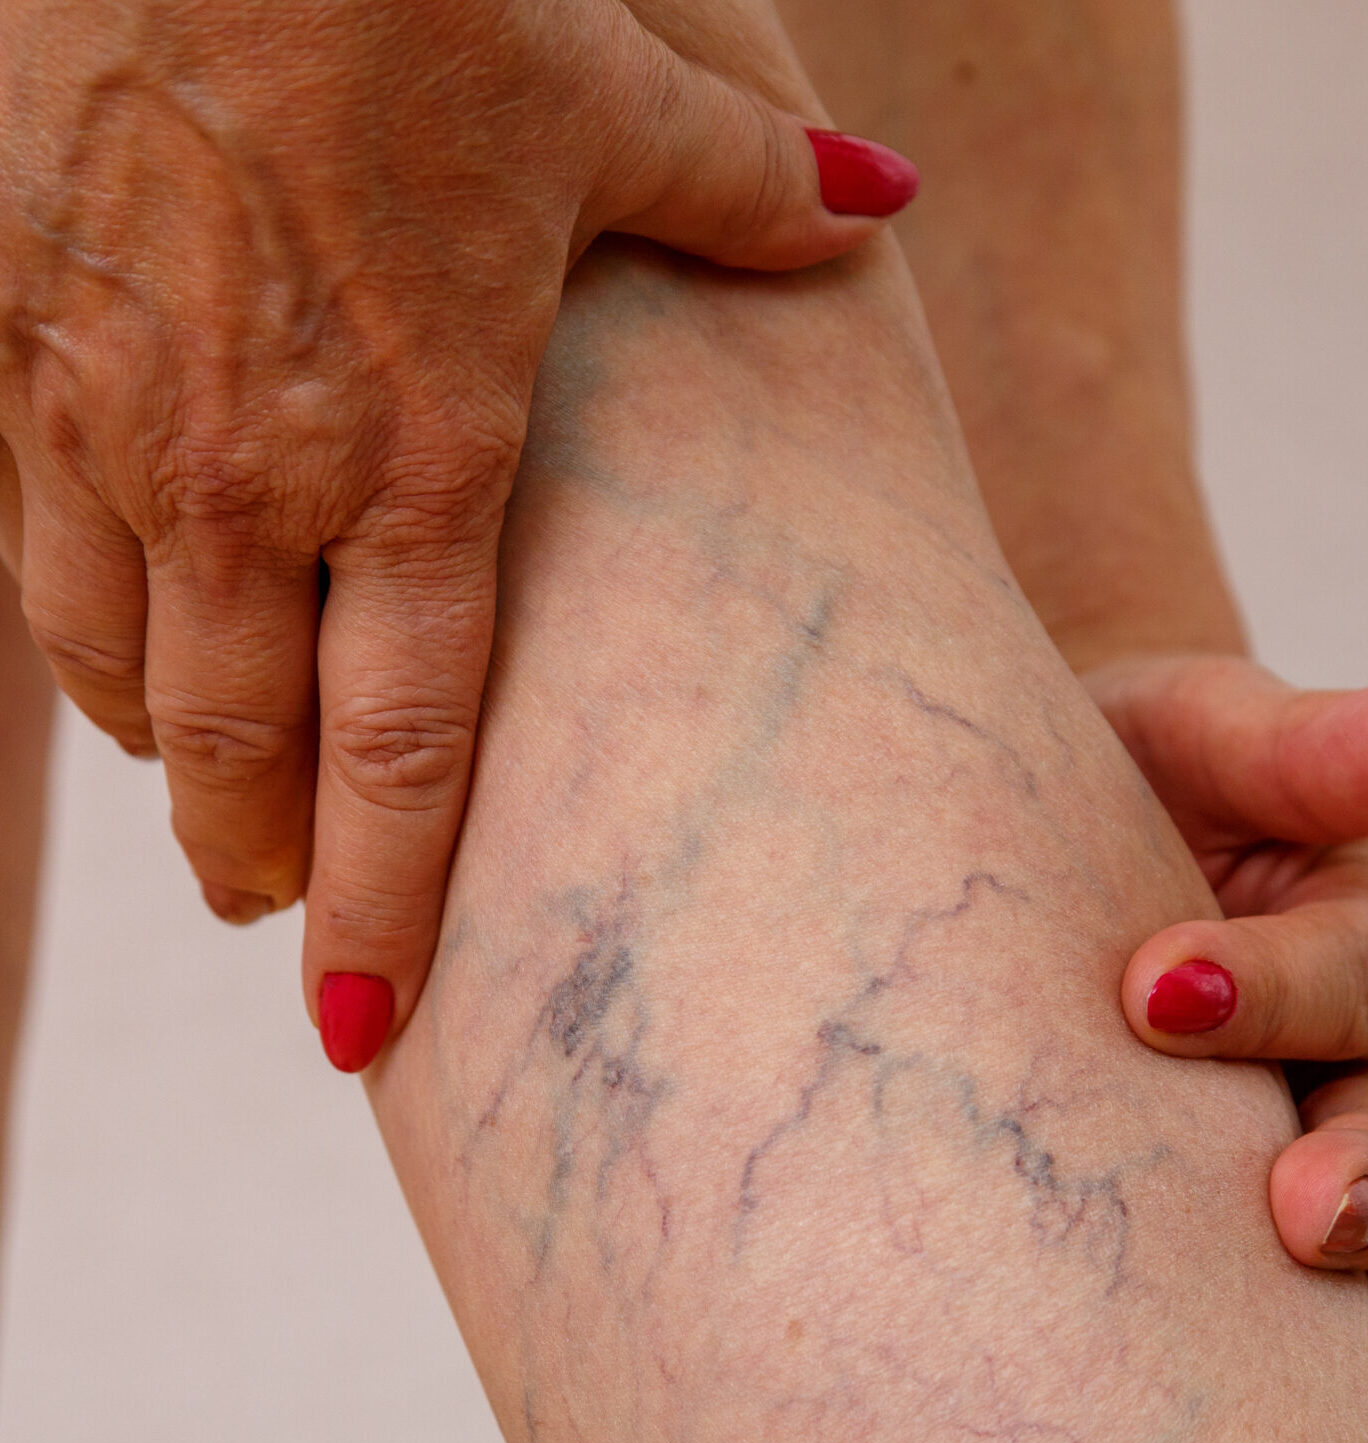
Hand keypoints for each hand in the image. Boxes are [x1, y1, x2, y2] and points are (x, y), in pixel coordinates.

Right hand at [0, 0, 915, 1070]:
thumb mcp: (600, 90)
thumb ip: (741, 186)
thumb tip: (879, 204)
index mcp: (423, 452)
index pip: (406, 746)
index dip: (389, 902)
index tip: (371, 1021)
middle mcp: (259, 476)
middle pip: (247, 746)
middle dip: (264, 865)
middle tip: (285, 929)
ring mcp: (119, 422)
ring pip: (127, 669)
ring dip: (171, 772)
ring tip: (210, 826)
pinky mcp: (19, 349)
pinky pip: (40, 555)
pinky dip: (84, 643)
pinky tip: (118, 673)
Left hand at [1088, 651, 1367, 1442]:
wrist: (1026, 828)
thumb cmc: (1118, 770)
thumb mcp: (1204, 732)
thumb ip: (1326, 745)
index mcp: (1361, 932)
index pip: (1351, 970)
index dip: (1269, 985)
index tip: (1155, 984)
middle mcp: (1353, 1061)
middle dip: (1358, 1183)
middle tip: (1307, 1211)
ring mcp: (1300, 1154)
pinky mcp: (1228, 1228)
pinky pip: (1313, 1332)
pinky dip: (1367, 1406)